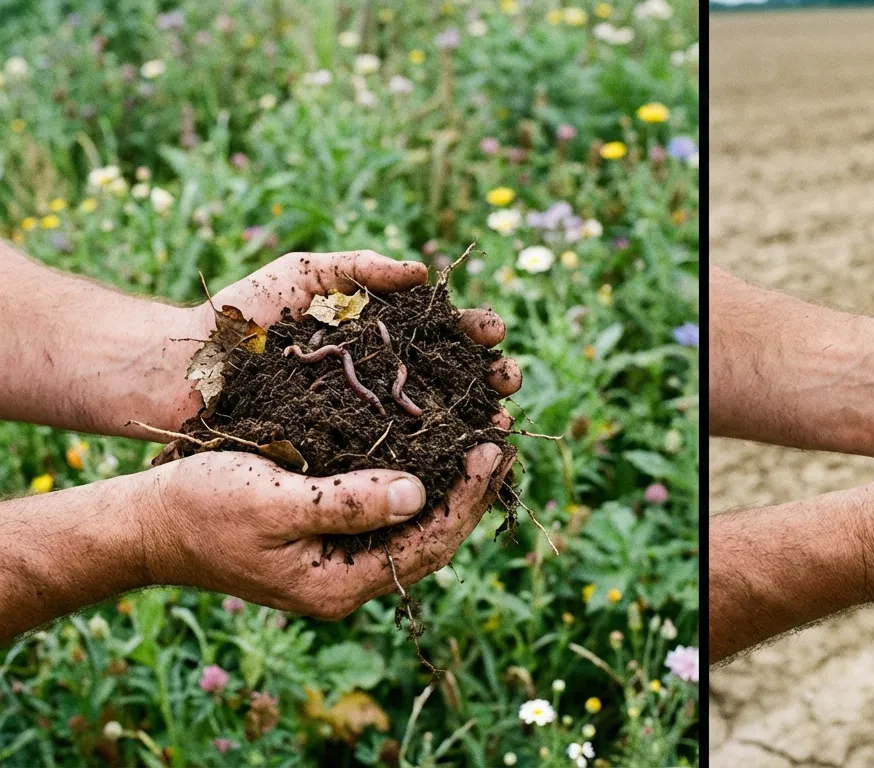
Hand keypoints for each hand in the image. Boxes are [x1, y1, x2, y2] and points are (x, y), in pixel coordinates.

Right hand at [139, 443, 511, 618]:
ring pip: (417, 523)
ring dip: (452, 480)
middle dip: (472, 488)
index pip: (430, 543)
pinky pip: (391, 508)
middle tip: (503, 435)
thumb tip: (419, 493)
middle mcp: (350, 578)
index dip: (468, 495)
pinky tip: (435, 441)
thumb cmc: (200, 508)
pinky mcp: (331, 533)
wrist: (146, 524)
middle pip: (434, 536)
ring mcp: (342, 559)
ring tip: (483, 433)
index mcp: (340, 583)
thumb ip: (344, 503)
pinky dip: (419, 475)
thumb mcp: (272, 502)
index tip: (493, 446)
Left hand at [156, 250, 521, 431]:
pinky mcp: (342, 458)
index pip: (442, 333)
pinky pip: (394, 461)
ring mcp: (364, 422)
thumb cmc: (238, 318)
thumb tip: (421, 272)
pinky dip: (432, 462)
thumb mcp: (300, 276)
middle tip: (508, 380)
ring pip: (435, 424)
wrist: (179, 371)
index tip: (491, 331)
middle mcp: (380, 381)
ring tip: (499, 421)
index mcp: (378, 337)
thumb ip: (357, 268)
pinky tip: (458, 463)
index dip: (473, 332)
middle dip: (487, 378)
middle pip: (452, 380)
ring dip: (473, 422)